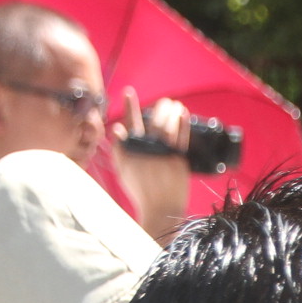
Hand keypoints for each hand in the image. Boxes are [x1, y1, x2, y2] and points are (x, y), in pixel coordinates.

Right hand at [110, 88, 193, 235]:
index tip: (129, 91)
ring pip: (167, 126)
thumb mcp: (124, 172)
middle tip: (165, 101)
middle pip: (153, 122)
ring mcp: (163, 155)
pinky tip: (183, 113)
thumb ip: (119, 150)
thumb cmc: (142, 192)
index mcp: (131, 151)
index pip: (129, 124)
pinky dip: (182, 124)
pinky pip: (181, 138)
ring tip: (175, 105)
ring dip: (172, 112)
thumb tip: (117, 129)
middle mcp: (147, 151)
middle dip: (160, 108)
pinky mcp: (177, 161)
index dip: (129, 107)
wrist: (160, 211)